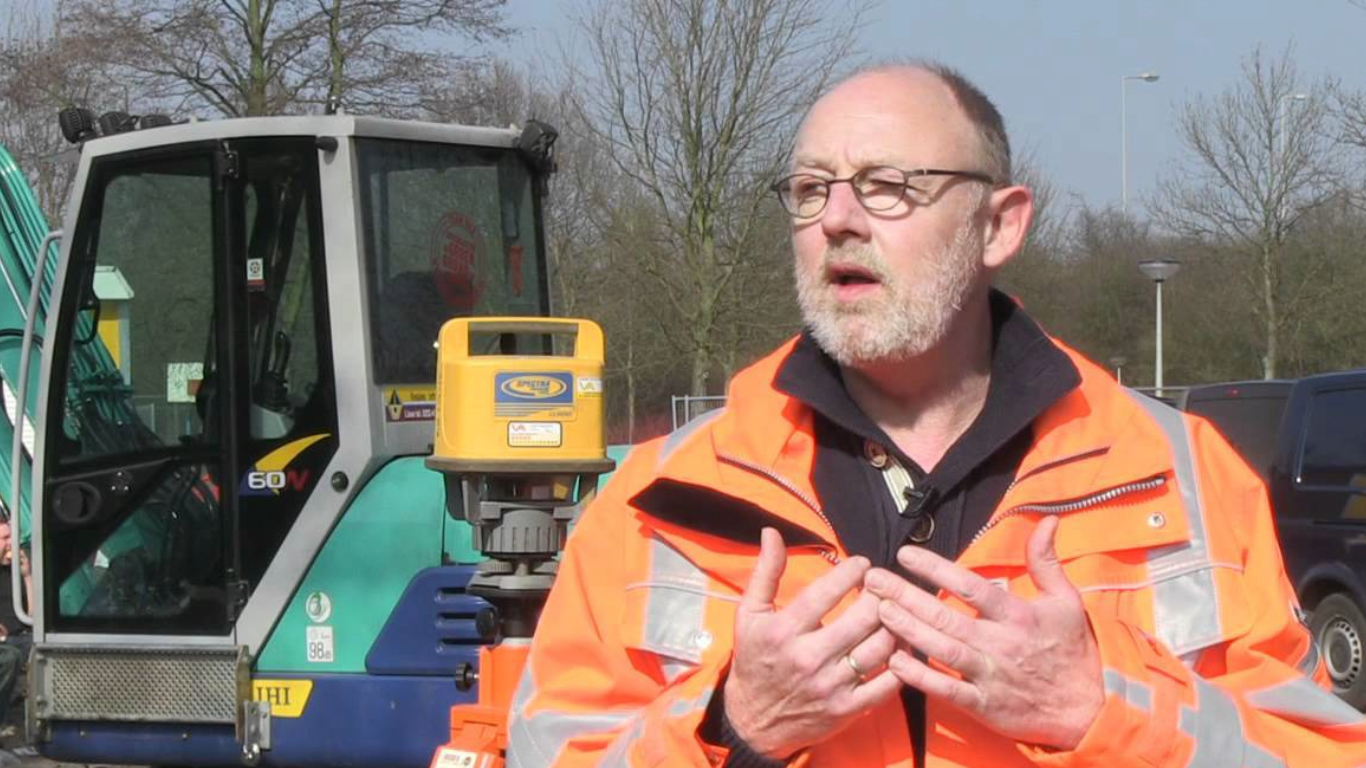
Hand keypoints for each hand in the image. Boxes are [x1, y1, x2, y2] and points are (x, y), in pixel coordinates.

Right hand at [724, 527, 901, 758]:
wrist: (754, 721)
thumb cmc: (754, 660)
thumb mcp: (749, 615)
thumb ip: (765, 572)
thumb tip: (772, 533)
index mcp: (784, 631)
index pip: (826, 593)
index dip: (852, 572)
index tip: (864, 564)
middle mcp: (809, 658)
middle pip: (863, 618)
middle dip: (880, 595)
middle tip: (885, 586)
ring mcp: (832, 686)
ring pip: (880, 648)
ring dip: (895, 624)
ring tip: (895, 611)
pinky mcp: (848, 710)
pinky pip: (888, 684)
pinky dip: (901, 663)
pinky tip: (899, 645)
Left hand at [864, 516, 1103, 749]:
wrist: (1087, 709)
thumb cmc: (1072, 650)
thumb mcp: (1067, 601)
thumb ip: (1046, 561)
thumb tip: (1045, 520)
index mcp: (1018, 615)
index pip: (970, 586)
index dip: (935, 568)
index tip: (905, 554)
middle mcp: (1000, 643)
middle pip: (945, 616)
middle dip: (905, 596)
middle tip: (873, 580)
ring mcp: (989, 675)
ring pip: (941, 650)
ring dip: (907, 630)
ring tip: (878, 610)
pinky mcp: (983, 705)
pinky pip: (946, 690)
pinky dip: (919, 676)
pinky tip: (894, 661)